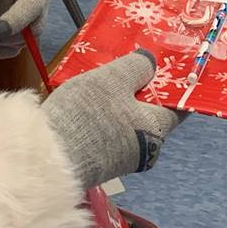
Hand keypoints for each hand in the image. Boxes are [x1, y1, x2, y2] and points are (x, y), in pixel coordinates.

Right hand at [42, 51, 183, 184]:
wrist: (47, 158)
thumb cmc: (88, 116)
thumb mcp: (113, 79)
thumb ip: (136, 67)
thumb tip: (151, 63)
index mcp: (157, 130)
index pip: (178, 106)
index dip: (175, 86)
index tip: (169, 69)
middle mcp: (146, 150)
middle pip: (150, 114)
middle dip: (141, 93)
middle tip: (129, 68)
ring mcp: (121, 160)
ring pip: (127, 124)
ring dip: (119, 105)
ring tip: (102, 84)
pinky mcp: (98, 164)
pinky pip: (108, 134)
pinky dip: (103, 119)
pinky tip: (87, 105)